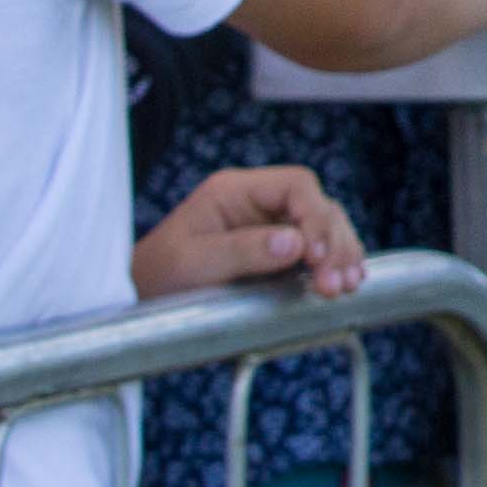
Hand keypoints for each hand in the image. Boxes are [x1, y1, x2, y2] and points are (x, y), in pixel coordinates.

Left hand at [132, 166, 365, 300]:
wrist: (140, 300)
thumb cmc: (158, 277)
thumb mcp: (192, 263)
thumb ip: (242, 251)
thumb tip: (295, 243)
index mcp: (234, 191)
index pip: (296, 186)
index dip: (315, 217)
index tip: (316, 257)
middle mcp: (258, 203)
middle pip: (318, 207)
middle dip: (333, 243)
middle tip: (335, 283)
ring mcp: (270, 227)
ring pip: (325, 228)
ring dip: (341, 255)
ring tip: (346, 286)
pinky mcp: (277, 254)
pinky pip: (316, 251)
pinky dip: (334, 265)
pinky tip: (344, 282)